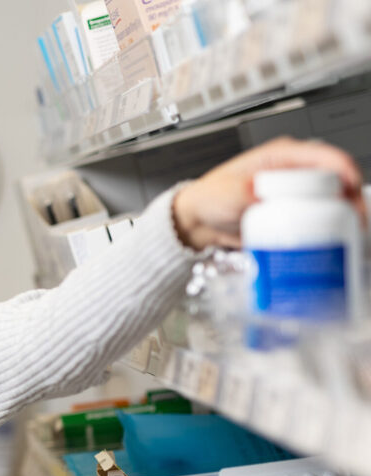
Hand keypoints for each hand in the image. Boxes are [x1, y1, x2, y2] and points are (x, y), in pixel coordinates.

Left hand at [172, 137, 364, 249]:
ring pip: (334, 200)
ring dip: (344, 216)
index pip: (325, 156)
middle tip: (355, 222)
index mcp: (282, 155)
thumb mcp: (227, 192)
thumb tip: (262, 192)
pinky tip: (332, 240)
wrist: (200, 221)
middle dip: (351, 200)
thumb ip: (246, 191)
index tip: (351, 193)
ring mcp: (297, 193)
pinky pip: (320, 218)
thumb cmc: (210, 197)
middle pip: (338, 179)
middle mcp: (295, 172)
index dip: (345, 172)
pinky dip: (330, 228)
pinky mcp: (295, 213)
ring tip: (349, 233)